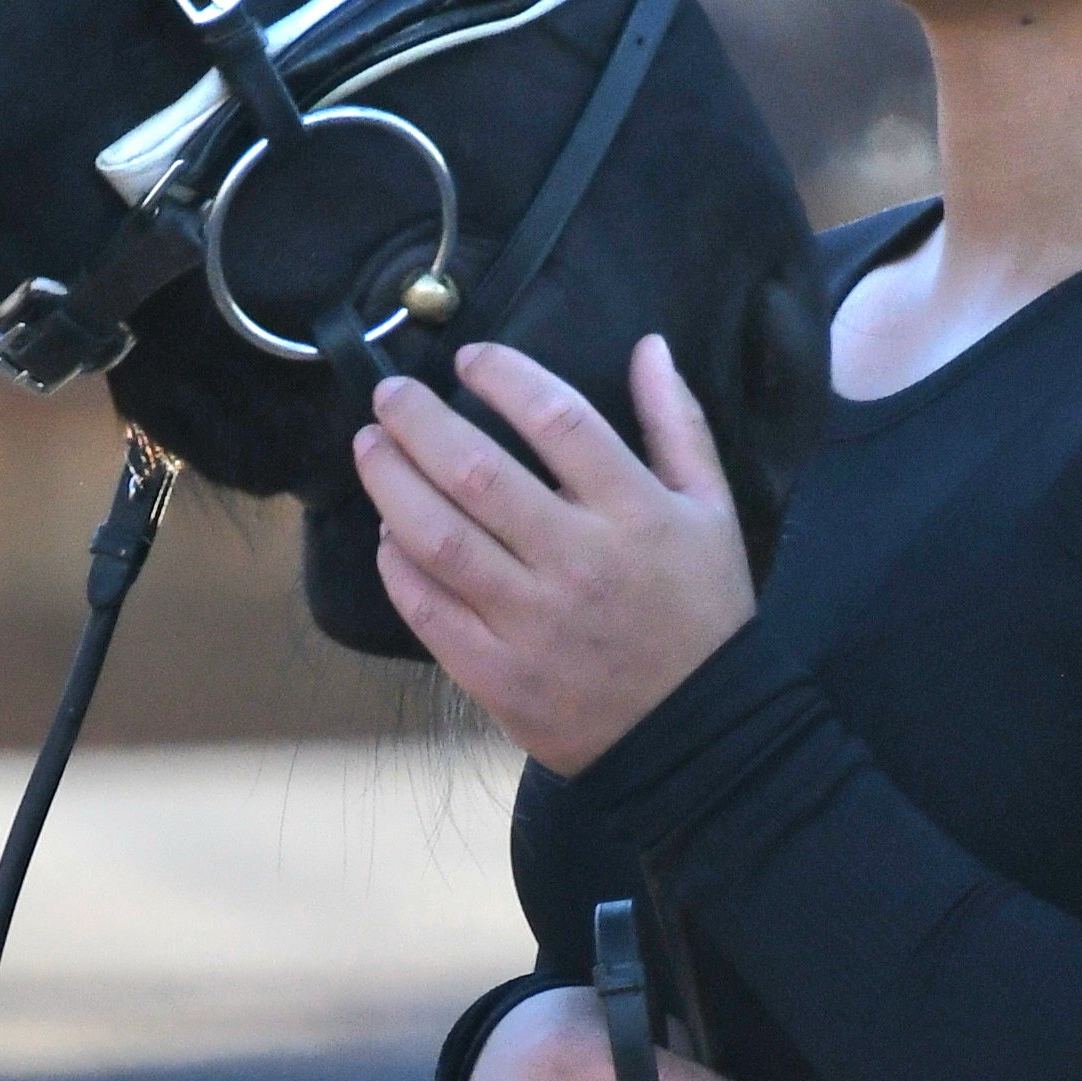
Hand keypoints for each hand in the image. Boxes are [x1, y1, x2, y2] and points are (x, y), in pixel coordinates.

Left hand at [354, 333, 753, 776]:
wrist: (699, 734)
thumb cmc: (701, 614)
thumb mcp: (713, 512)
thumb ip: (678, 425)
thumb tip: (648, 346)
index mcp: (634, 513)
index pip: (557, 420)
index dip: (503, 377)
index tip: (468, 359)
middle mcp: (578, 561)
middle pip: (476, 473)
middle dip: (418, 422)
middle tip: (388, 394)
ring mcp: (532, 622)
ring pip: (439, 538)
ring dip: (391, 484)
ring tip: (368, 448)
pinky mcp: (498, 674)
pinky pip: (429, 610)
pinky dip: (398, 566)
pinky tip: (386, 534)